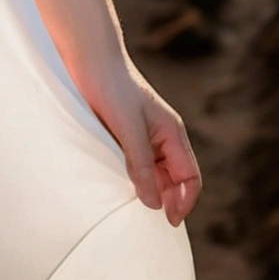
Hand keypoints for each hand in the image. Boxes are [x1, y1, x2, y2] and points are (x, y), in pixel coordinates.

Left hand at [80, 56, 202, 226]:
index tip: (168, 221)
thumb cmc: (112, 87)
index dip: (184, 201)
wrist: (88, 58)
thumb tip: (154, 204)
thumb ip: (142, 164)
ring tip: (130, 207)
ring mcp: (143, 137)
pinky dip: (131, 179)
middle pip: (173, 180)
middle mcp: (162, 137)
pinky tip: (117, 187)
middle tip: (146, 220)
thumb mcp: (128, 127)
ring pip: (154, 175)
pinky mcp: (123, 136)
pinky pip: (135, 166)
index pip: (190, 177)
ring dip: (147, 191)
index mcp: (172, 133)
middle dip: (165, 200)